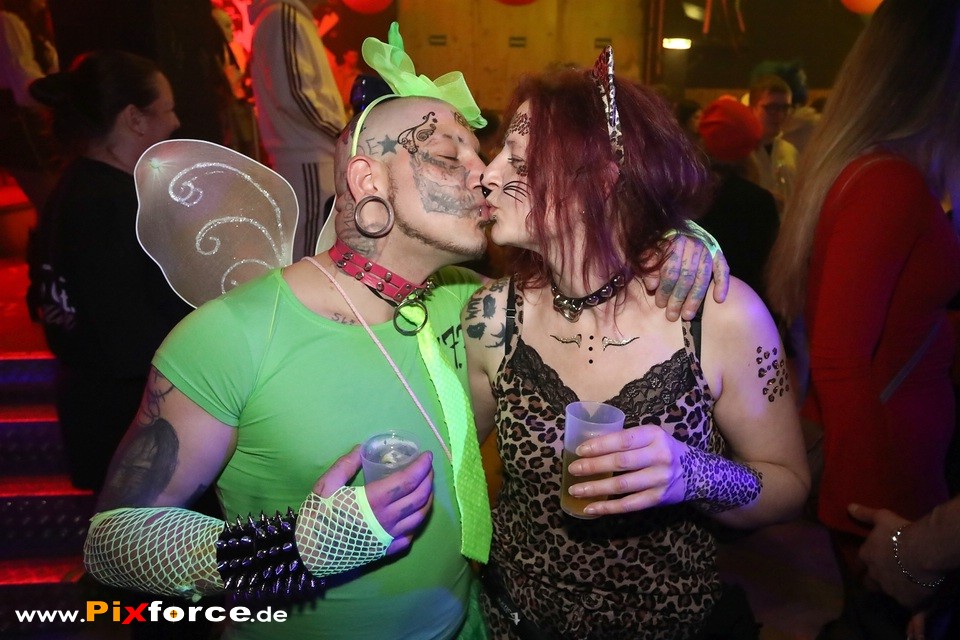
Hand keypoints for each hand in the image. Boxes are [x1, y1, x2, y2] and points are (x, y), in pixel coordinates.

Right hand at [313, 446, 433, 554]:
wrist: (309, 553)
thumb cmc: (318, 517)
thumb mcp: (326, 485)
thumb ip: (345, 465)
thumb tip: (361, 448)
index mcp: (373, 501)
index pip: (407, 481)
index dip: (421, 466)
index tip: (427, 455)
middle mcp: (387, 519)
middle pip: (419, 497)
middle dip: (428, 479)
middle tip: (427, 468)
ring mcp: (389, 537)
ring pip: (419, 517)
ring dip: (427, 499)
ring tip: (426, 486)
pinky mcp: (387, 551)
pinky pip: (410, 535)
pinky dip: (417, 521)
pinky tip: (414, 513)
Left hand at [565, 425, 687, 515]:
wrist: (697, 473)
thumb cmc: (663, 450)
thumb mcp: (651, 437)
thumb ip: (627, 439)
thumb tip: (589, 444)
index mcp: (654, 435)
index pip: (624, 440)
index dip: (600, 445)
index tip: (579, 450)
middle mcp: (659, 457)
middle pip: (621, 462)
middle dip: (593, 466)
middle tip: (573, 469)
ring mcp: (659, 480)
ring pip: (622, 486)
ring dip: (596, 489)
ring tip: (576, 489)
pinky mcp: (657, 499)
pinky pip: (628, 505)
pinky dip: (607, 508)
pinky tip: (590, 508)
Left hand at [642, 235, 729, 321]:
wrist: (682, 225)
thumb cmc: (663, 241)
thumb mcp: (651, 248)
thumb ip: (649, 264)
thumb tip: (651, 286)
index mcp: (674, 242)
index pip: (670, 271)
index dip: (664, 289)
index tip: (660, 304)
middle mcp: (693, 245)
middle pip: (686, 278)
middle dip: (678, 299)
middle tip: (672, 315)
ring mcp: (707, 250)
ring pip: (702, 279)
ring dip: (695, 299)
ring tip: (687, 315)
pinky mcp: (718, 253)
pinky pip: (723, 270)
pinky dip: (722, 284)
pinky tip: (718, 299)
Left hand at [848, 504, 936, 609]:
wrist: (923, 551)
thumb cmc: (900, 532)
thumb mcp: (882, 517)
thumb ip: (865, 515)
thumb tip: (849, 507)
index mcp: (866, 556)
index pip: (861, 563)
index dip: (867, 562)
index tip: (875, 560)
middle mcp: (874, 575)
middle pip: (869, 583)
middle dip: (873, 580)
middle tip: (887, 575)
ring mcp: (889, 590)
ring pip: (888, 592)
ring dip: (893, 589)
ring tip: (905, 583)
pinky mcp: (906, 601)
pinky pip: (906, 602)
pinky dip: (910, 599)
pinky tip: (917, 593)